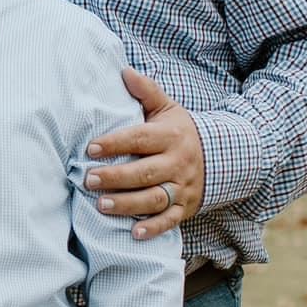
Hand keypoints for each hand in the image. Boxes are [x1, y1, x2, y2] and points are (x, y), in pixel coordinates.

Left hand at [84, 66, 204, 239]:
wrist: (219, 157)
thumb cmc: (179, 131)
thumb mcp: (167, 108)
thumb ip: (146, 92)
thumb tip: (124, 71)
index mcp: (170, 136)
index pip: (140, 139)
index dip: (116, 143)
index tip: (91, 147)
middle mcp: (178, 163)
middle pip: (145, 172)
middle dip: (116, 177)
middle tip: (88, 179)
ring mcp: (182, 187)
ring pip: (155, 198)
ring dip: (128, 204)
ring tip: (101, 205)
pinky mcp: (184, 208)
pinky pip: (170, 221)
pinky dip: (154, 229)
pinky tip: (134, 234)